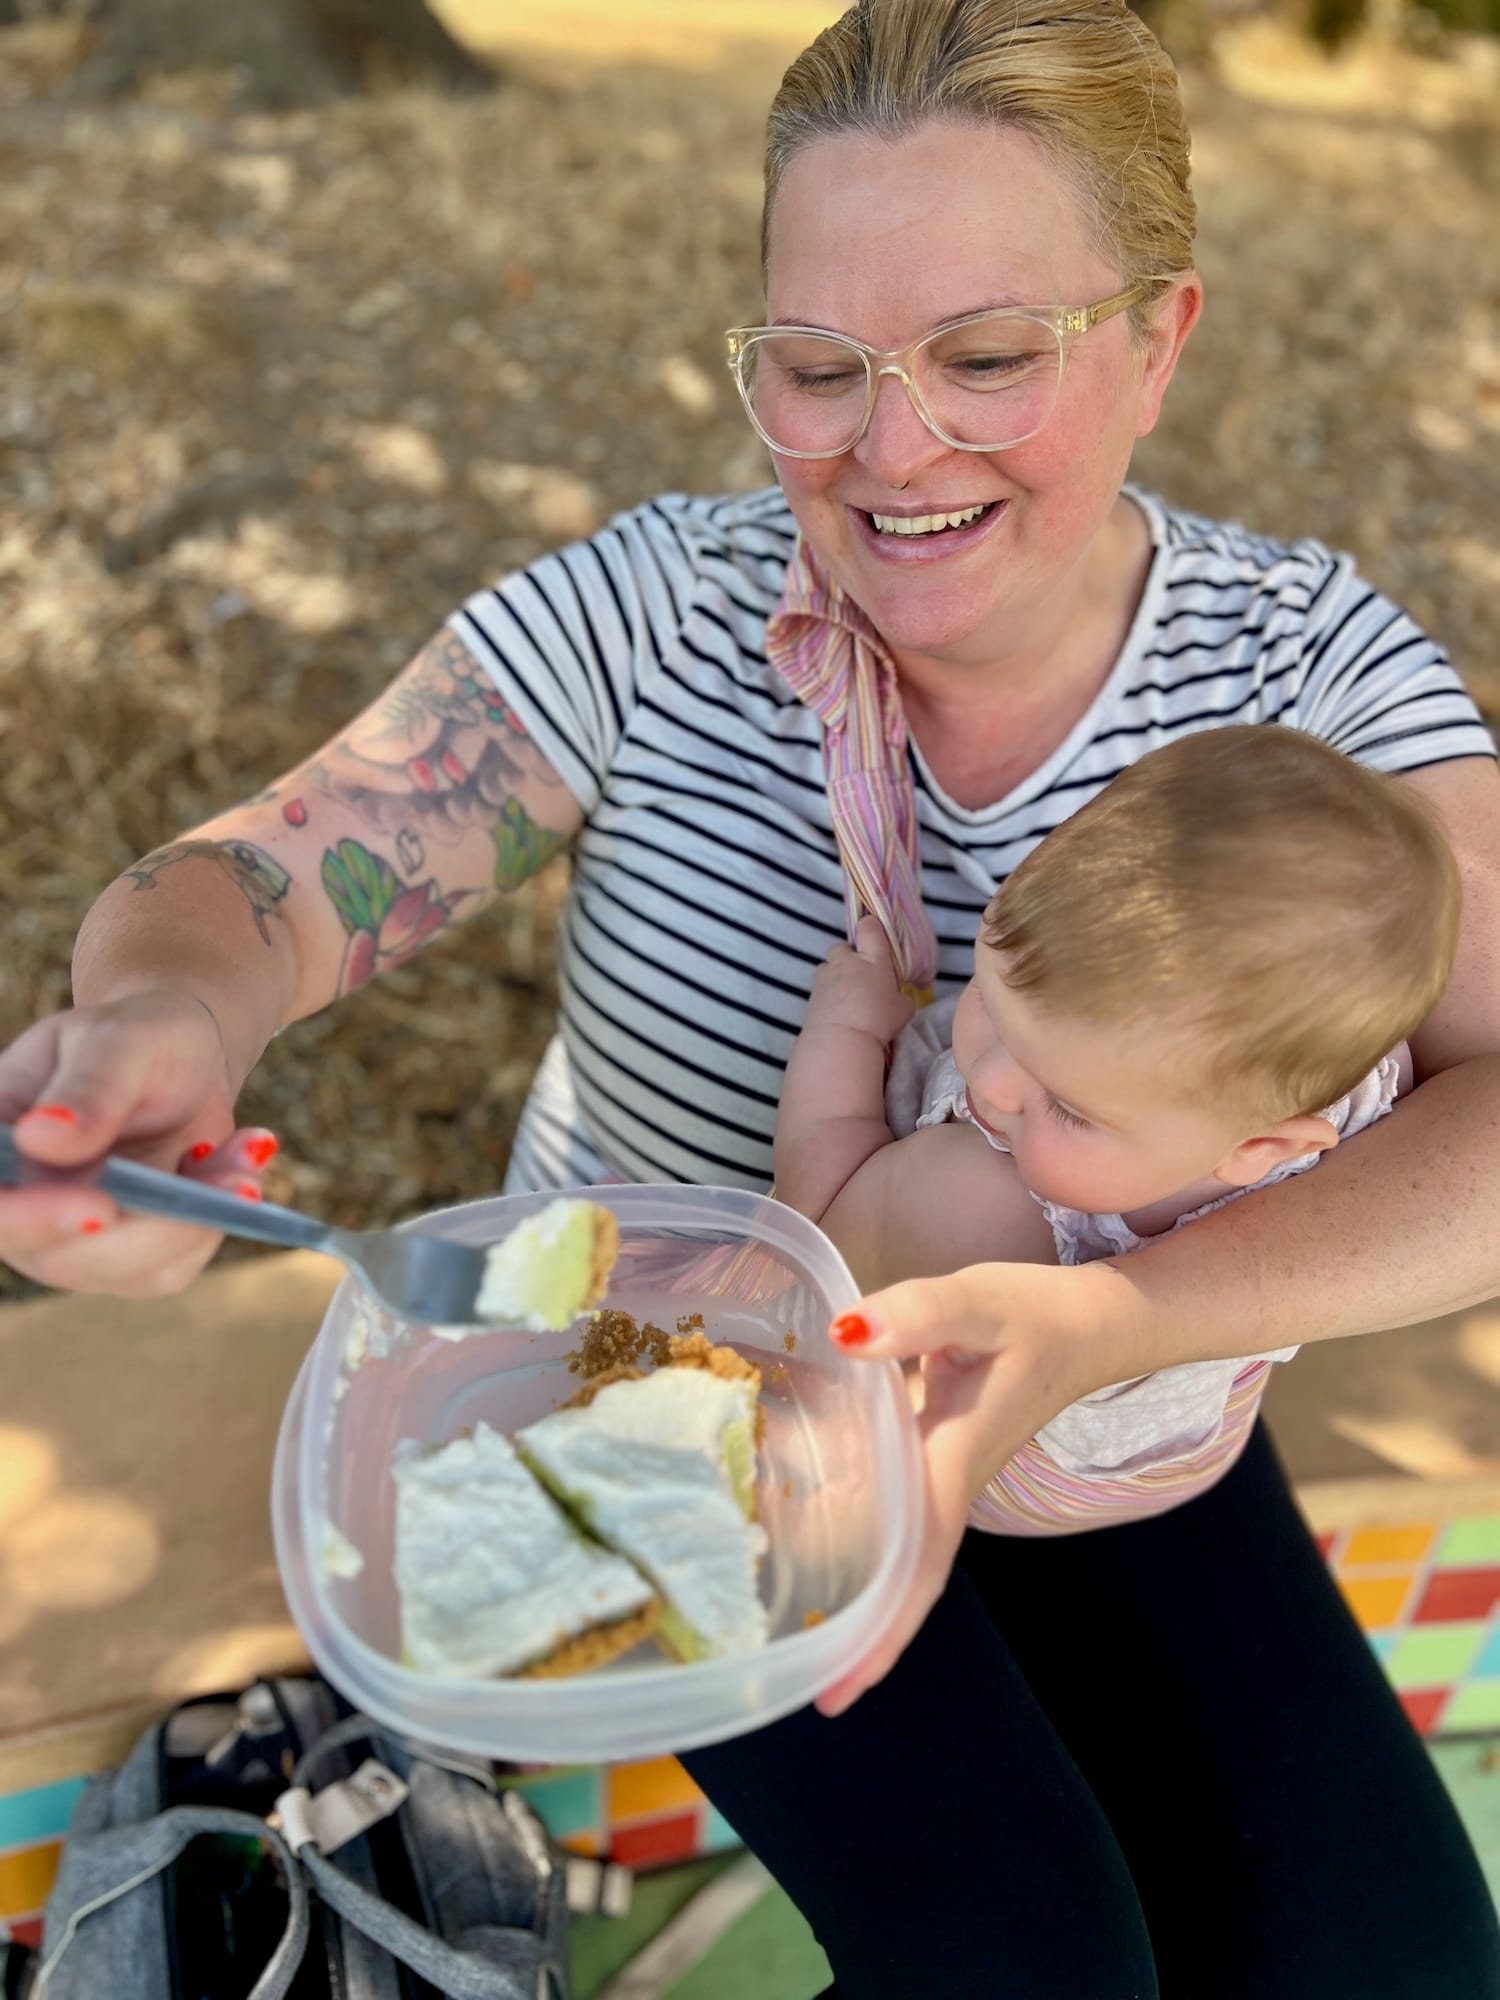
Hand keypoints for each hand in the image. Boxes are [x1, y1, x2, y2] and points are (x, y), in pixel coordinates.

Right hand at [0, 991, 280, 1296]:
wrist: (181, 1060)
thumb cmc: (137, 1040)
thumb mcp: (118, 1042)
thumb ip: (87, 1089)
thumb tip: (39, 1137)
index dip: (27, 1218)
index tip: (100, 1206)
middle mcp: (22, 1205)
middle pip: (58, 1256)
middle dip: (145, 1232)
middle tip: (223, 1189)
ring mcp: (72, 1242)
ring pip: (130, 1270)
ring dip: (199, 1217)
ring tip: (248, 1147)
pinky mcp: (132, 1259)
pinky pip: (176, 1264)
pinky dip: (219, 1216)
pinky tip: (239, 1159)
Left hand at [806, 916, 913, 1046]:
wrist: (841, 1040)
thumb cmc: (878, 1020)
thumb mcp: (903, 1009)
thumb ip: (900, 998)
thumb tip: (897, 999)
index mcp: (872, 958)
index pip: (869, 927)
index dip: (871, 928)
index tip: (875, 938)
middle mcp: (846, 961)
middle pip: (842, 947)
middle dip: (849, 957)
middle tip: (861, 977)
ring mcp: (825, 976)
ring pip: (828, 966)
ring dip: (835, 976)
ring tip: (846, 997)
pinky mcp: (811, 994)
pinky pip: (820, 986)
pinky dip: (827, 994)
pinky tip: (836, 1010)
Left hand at [815, 1260, 1123, 1716]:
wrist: (1095, 1322)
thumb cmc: (1039, 1316)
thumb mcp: (979, 1303)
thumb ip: (916, 1314)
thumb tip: (845, 1335)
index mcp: (956, 1458)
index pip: (917, 1561)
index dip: (881, 1630)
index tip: (838, 1691)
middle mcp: (953, 1481)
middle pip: (909, 1579)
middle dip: (862, 1638)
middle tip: (799, 1687)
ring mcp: (952, 1472)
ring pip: (905, 1551)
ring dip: (863, 1595)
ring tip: (796, 1633)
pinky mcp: (945, 1452)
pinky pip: (902, 1512)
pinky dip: (867, 1538)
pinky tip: (820, 1537)